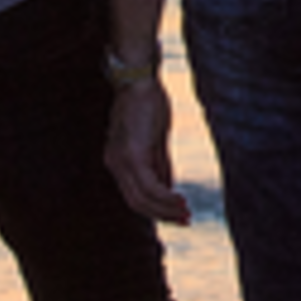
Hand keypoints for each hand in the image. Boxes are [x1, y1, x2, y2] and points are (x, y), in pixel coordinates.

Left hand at [107, 75, 189, 223]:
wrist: (137, 80)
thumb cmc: (146, 102)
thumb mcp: (155, 138)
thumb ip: (159, 163)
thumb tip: (169, 186)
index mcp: (117, 160)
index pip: (133, 194)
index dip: (154, 209)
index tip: (177, 215)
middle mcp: (114, 164)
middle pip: (135, 203)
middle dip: (161, 215)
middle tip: (185, 220)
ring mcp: (121, 161)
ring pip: (142, 199)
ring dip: (166, 209)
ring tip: (186, 213)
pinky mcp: (133, 156)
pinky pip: (150, 186)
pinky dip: (166, 198)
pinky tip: (181, 201)